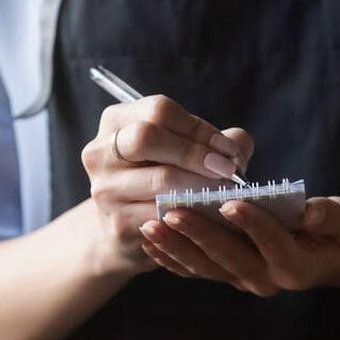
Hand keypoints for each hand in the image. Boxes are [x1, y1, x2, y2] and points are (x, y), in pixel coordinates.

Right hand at [80, 94, 253, 274]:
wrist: (128, 229)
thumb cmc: (164, 178)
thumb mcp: (184, 150)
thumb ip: (216, 141)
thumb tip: (238, 146)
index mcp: (117, 121)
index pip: (159, 111)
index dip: (199, 128)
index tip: (228, 149)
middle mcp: (100, 151)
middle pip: (147, 137)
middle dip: (196, 152)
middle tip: (228, 169)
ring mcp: (105, 189)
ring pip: (160, 179)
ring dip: (202, 184)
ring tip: (227, 191)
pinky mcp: (117, 223)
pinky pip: (163, 214)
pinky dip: (194, 213)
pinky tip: (212, 214)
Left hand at [137, 197, 339, 294]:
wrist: (332, 257)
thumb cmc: (339, 233)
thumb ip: (328, 215)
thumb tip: (311, 209)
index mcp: (297, 266)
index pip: (272, 243)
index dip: (252, 224)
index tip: (229, 202)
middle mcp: (267, 280)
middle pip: (228, 257)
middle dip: (199, 234)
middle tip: (172, 211)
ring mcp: (244, 280)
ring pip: (205, 266)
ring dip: (176, 247)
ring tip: (151, 224)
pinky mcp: (229, 276)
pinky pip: (195, 270)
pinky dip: (171, 257)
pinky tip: (149, 239)